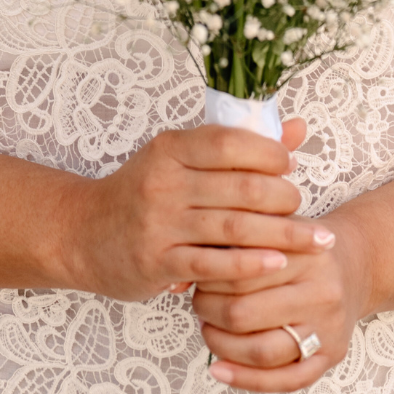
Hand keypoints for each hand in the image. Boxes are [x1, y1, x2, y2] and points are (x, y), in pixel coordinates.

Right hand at [62, 120, 337, 302]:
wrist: (80, 232)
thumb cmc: (141, 192)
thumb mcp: (179, 159)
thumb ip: (238, 146)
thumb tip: (297, 127)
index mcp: (171, 148)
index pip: (230, 142)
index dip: (269, 153)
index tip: (289, 166)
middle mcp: (165, 181)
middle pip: (241, 187)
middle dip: (284, 198)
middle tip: (304, 207)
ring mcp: (160, 223)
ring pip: (235, 228)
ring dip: (282, 235)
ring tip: (313, 240)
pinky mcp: (158, 262)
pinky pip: (213, 265)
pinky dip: (250, 266)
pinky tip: (277, 265)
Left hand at [192, 157, 372, 392]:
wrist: (356, 260)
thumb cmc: (302, 242)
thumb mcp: (276, 223)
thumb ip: (238, 235)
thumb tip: (187, 260)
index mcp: (303, 253)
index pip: (239, 273)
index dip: (207, 277)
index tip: (195, 273)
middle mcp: (320, 292)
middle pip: (245, 314)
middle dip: (210, 312)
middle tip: (199, 303)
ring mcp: (328, 328)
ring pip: (263, 351)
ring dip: (222, 345)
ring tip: (208, 331)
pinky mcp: (332, 356)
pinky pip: (287, 380)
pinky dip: (246, 380)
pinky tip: (218, 370)